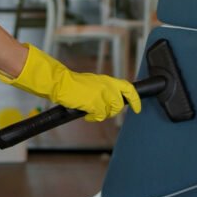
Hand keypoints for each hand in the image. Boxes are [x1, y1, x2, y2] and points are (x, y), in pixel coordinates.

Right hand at [0, 45, 140, 121]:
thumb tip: (107, 102)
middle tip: (102, 111)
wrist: (58, 83)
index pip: (128, 87)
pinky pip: (100, 115)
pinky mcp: (94, 102)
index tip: (137, 108)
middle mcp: (106, 85)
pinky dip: (94, 117)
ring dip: (102, 114)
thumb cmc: (71, 84)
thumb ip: (101, 90)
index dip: (135, 99)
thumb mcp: (90, 84)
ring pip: (111, 110)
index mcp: (105, 79)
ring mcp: (101, 94)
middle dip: (113, 110)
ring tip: (91, 111)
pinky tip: (87, 114)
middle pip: (119, 103)